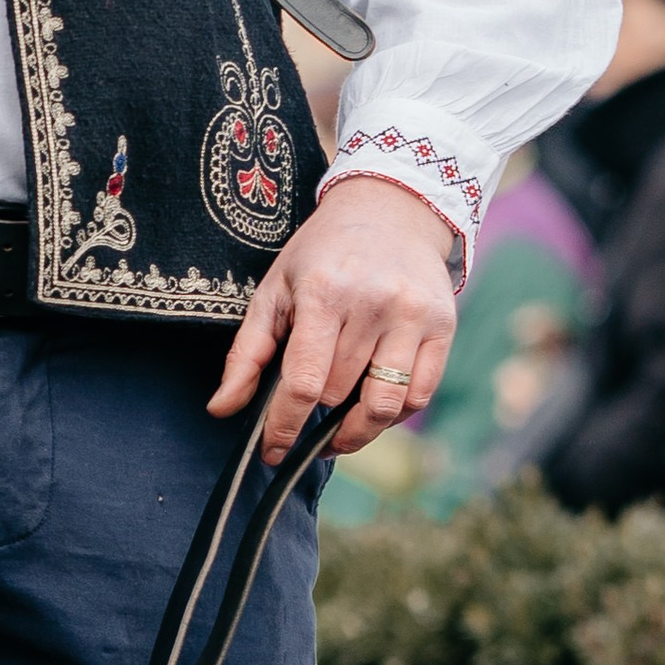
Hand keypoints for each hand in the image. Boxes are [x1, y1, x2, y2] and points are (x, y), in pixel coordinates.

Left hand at [209, 175, 461, 462]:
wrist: (389, 212)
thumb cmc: (321, 256)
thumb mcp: (274, 291)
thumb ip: (245, 354)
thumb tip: (220, 410)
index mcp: (324, 293)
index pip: (304, 381)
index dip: (285, 426)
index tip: (273, 452)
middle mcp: (374, 304)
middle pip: (339, 394)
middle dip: (314, 417)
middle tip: (302, 420)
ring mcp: (414, 316)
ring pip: (383, 405)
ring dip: (355, 431)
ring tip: (335, 435)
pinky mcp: (443, 326)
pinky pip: (419, 396)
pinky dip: (391, 416)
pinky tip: (369, 413)